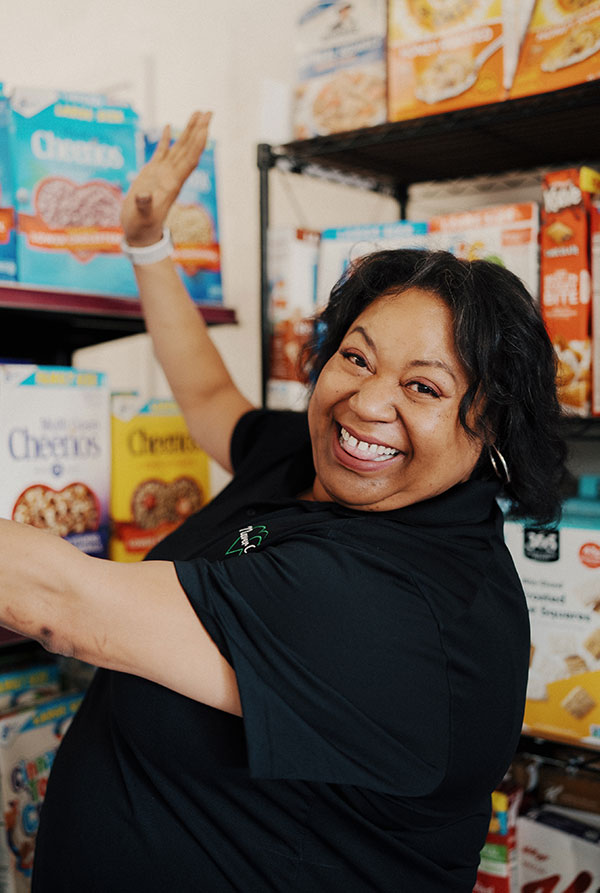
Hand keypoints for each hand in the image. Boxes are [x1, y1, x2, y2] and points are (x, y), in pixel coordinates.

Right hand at [121, 110, 211, 246]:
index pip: (189, 158)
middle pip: (189, 149)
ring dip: (188, 131)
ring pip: (179, 148)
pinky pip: (162, 153)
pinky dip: (166, 139)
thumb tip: (145, 195)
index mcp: (172, 183)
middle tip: (208, 111)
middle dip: (199, 130)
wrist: (140, 235)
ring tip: (197, 113)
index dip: (197, 142)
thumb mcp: (141, 217)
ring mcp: (163, 174)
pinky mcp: (152, 174)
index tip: (205, 126)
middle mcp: (171, 176)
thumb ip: (144, 205)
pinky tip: (170, 126)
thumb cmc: (141, 227)